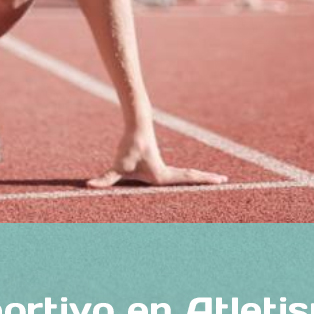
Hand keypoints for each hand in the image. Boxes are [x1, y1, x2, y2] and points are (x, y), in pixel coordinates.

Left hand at [87, 127, 226, 188]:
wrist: (135, 126)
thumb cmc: (128, 148)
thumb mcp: (116, 167)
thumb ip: (103, 179)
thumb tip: (87, 186)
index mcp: (162, 176)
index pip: (187, 179)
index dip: (204, 180)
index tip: (221, 180)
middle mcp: (167, 172)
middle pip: (191, 177)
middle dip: (207, 180)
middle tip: (226, 181)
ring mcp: (164, 167)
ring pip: (187, 174)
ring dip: (201, 177)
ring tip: (217, 180)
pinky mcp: (158, 163)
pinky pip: (178, 172)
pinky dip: (189, 175)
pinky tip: (193, 178)